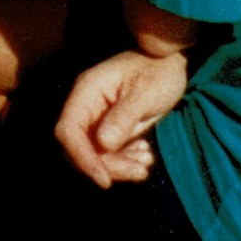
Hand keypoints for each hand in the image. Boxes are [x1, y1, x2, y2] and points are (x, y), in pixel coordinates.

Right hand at [54, 47, 188, 187]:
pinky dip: (125, 159)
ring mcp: (96, 116)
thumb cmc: (160, 70)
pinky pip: (108, 150)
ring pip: (96, 152)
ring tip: (145, 164)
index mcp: (87, 91)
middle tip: (139, 171)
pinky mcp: (108, 125)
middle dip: (108, 165)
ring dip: (120, 165)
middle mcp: (86, 105)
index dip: (81, 157)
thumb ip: (124, 117)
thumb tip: (104, 144)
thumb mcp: (146, 93)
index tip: (104, 179)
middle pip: (81, 146)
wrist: (171, 61)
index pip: (68, 130)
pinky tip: (144, 156)